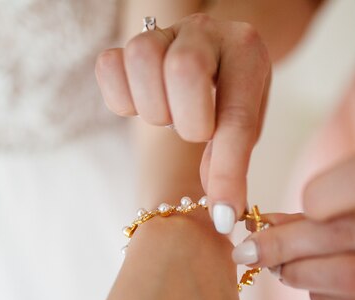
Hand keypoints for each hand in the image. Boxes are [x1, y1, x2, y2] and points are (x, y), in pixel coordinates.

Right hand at [95, 14, 271, 232]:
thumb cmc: (232, 93)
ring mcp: (165, 31)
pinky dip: (121, 97)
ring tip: (169, 116)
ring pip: (142, 60)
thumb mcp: (243, 122)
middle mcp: (206, 30)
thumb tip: (218, 212)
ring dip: (154, 108)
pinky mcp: (130, 40)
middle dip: (187, 121)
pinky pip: (108, 65)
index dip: (228, 174)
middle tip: (195, 131)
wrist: (216, 53)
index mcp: (246, 51)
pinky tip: (142, 104)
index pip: (236, 118)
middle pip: (184, 70)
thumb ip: (231, 159)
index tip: (222, 215)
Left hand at [232, 151, 354, 299]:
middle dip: (288, 242)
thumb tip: (271, 221)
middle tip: (249, 247)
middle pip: (350, 233)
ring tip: (276, 268)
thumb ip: (344, 197)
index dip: (321, 191)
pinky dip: (327, 298)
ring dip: (301, 273)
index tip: (297, 204)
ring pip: (354, 276)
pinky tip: (310, 288)